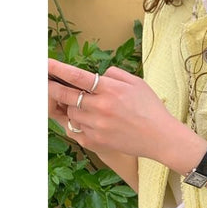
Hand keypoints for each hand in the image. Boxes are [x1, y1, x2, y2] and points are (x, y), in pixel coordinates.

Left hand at [48, 59, 179, 160]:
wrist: (161, 138)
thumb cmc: (151, 109)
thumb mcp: (137, 83)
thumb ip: (115, 74)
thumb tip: (97, 74)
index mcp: (110, 90)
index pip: (76, 76)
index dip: (57, 69)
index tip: (45, 65)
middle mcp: (101, 107)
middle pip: (66, 95)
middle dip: (52, 88)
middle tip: (45, 84)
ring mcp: (97, 126)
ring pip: (71, 113)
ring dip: (71, 108)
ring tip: (81, 106)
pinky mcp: (97, 142)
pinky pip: (77, 130)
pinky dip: (78, 124)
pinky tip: (86, 121)